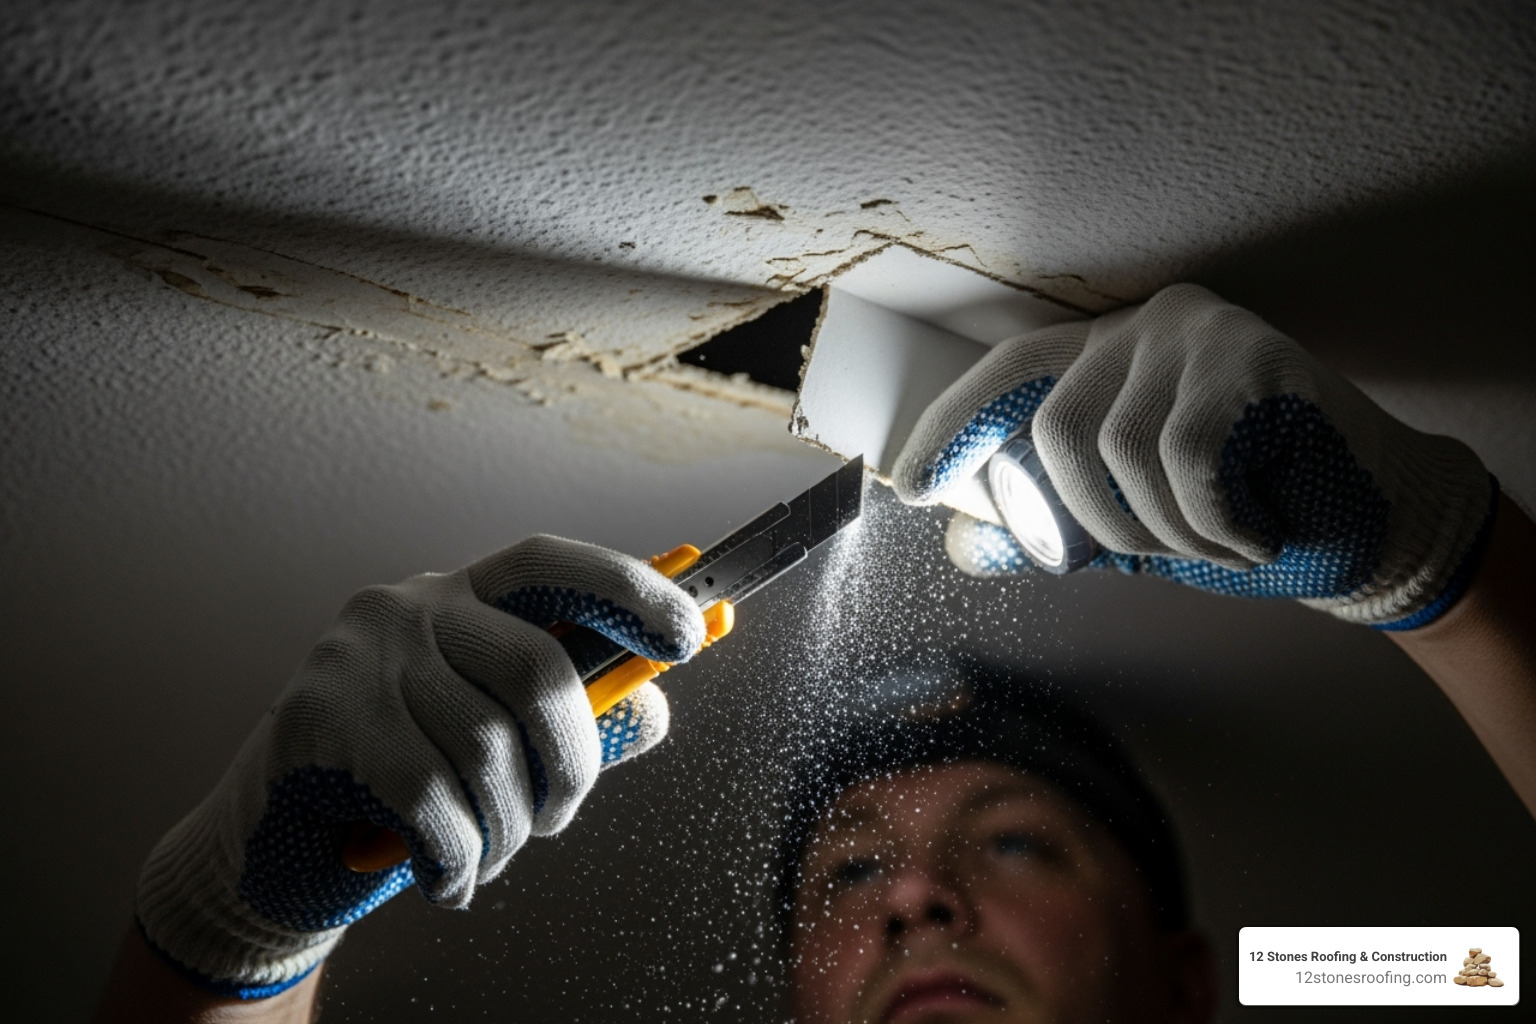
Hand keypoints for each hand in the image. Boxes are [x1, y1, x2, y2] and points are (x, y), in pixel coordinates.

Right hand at [134, 535, 703, 997]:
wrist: (271, 836)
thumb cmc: (401, 773)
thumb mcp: (489, 730)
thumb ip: (570, 712)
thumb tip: (653, 708)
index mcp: (459, 594)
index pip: (549, 565)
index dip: (627, 591)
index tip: (692, 635)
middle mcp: (408, 608)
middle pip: (536, 669)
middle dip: (572, 763)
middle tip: (558, 814)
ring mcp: (359, 660)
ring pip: (488, 750)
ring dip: (510, 827)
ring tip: (493, 854)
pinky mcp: (318, 723)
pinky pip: (432, 801)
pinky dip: (461, 856)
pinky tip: (451, 876)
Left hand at [893, 284, 1495, 627]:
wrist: (1373, 524)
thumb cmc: (1249, 516)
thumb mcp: (1138, 522)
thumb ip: (1059, 524)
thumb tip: (963, 549)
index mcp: (1111, 355)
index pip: (1009, 374)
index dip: (954, 427)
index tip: (911, 488)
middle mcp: (1148, 327)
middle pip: (1057, 428)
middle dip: (1096, 521)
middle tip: (1162, 556)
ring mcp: (1202, 336)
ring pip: (1123, 453)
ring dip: (1168, 532)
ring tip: (1224, 541)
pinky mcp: (1256, 359)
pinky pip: (1187, 461)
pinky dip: (1213, 525)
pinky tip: (1256, 530)